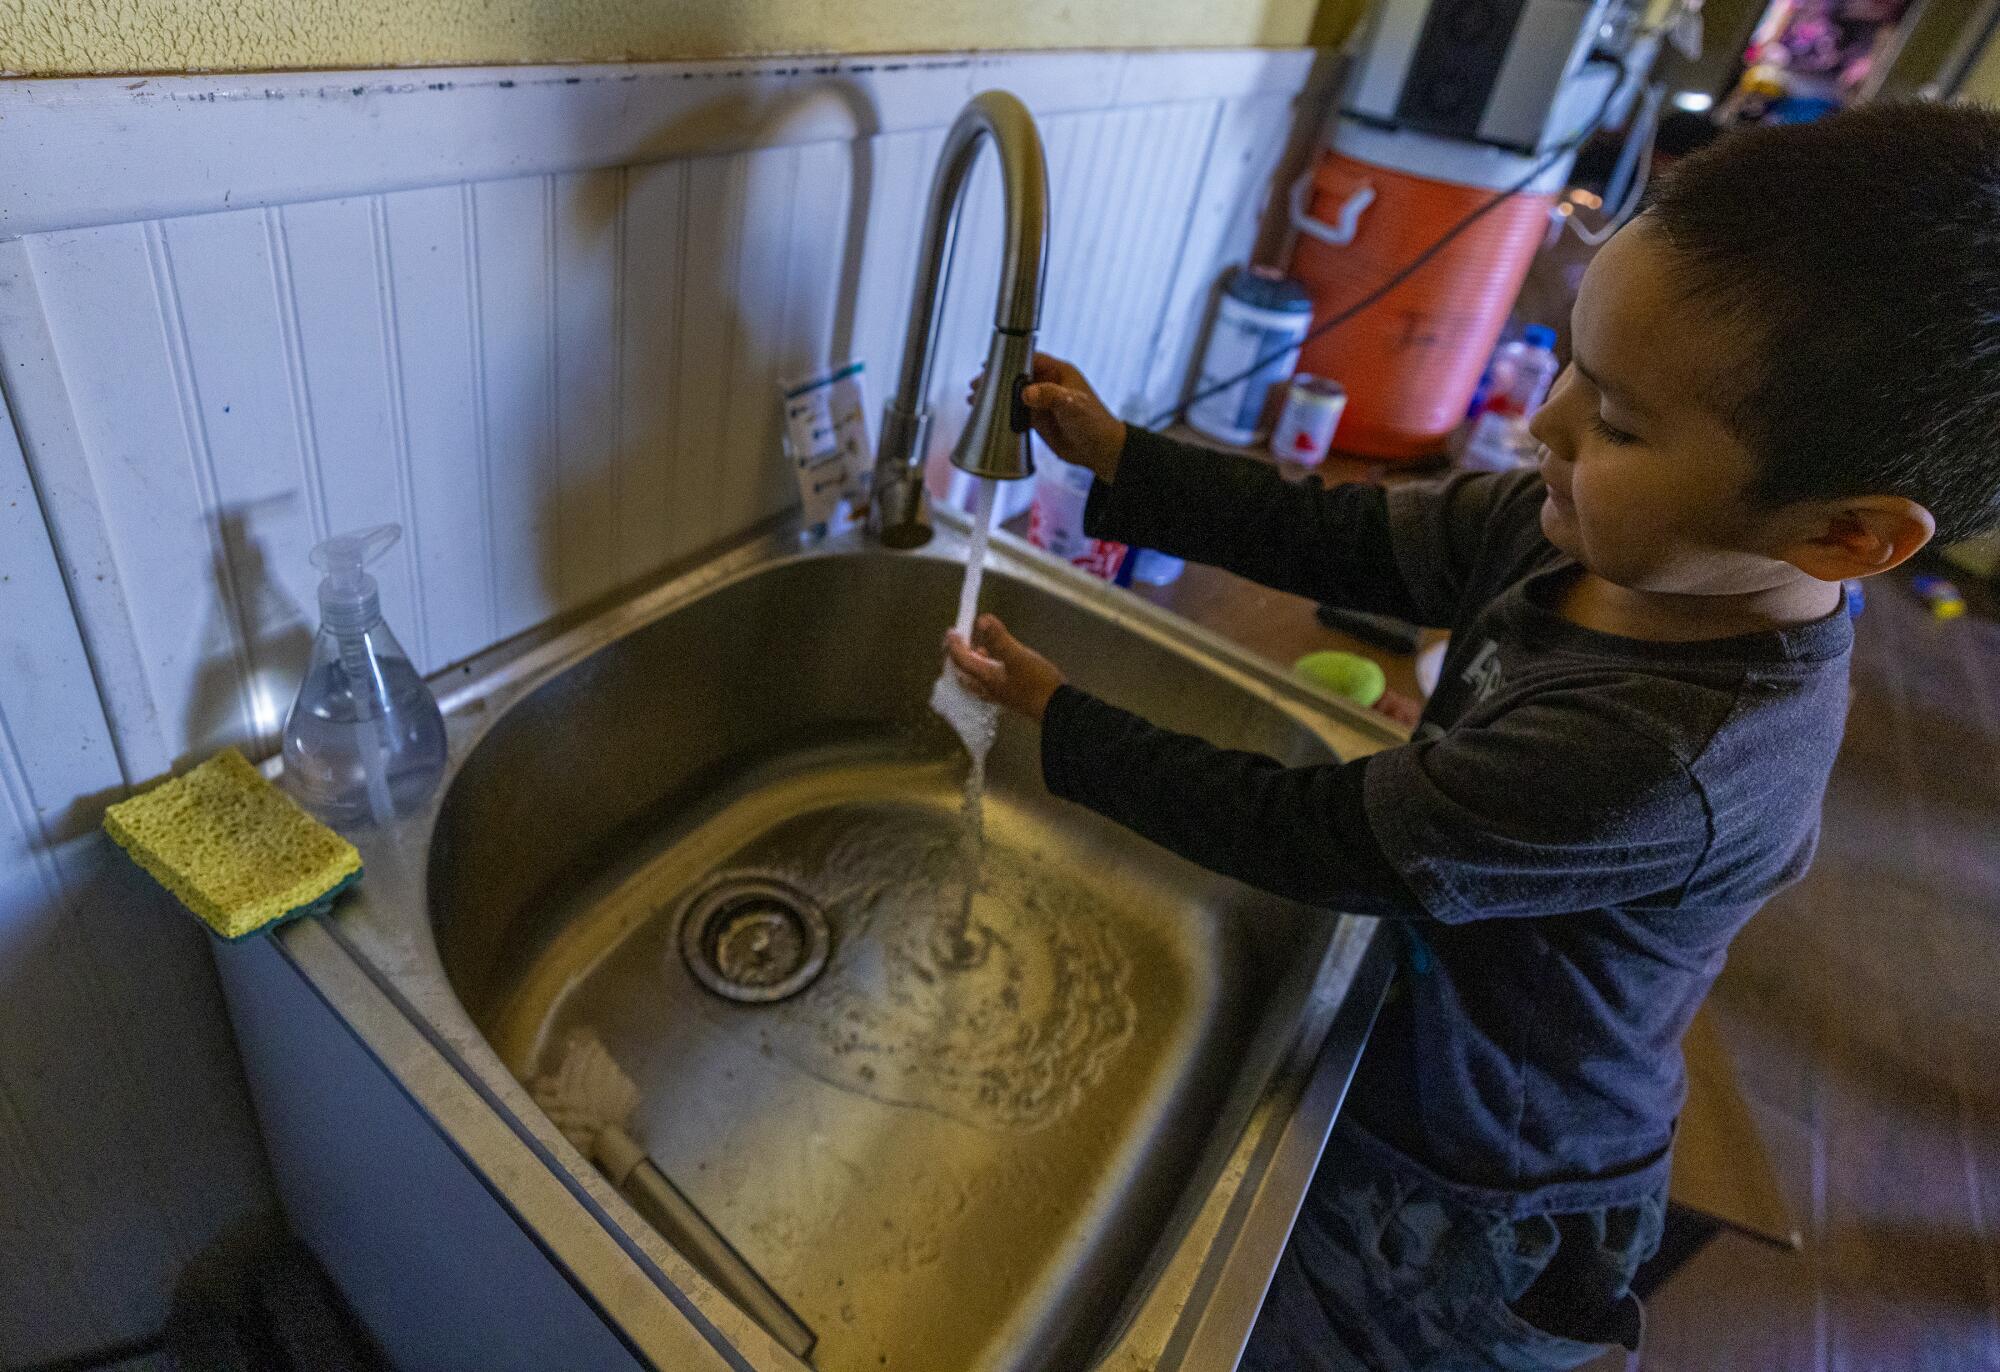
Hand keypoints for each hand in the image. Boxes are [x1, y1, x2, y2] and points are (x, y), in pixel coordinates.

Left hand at [944, 614, 1064, 721]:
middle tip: (958, 640)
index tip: (952, 631)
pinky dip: (985, 667)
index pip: (962, 660)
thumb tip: (982, 620)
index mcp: (986, 678)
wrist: (1057, 708)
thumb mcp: (1018, 657)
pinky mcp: (1009, 694)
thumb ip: (999, 639)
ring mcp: (999, 693)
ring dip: (972, 661)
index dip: (955, 645)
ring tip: (975, 647)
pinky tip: (995, 661)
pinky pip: (988, 680)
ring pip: (976, 677)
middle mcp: (988, 688)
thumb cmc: (1038, 683)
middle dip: (958, 655)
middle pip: (964, 672)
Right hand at [967, 353, 1126, 481]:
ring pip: (1013, 396)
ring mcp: (1042, 403)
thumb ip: (1050, 395)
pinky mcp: (1039, 420)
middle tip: (977, 385)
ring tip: (974, 400)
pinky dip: (1003, 414)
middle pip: (1016, 377)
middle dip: (996, 380)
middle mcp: (1049, 385)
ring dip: (995, 398)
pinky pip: (1017, 413)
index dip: (1009, 360)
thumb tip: (1026, 393)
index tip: (990, 364)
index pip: (1029, 359)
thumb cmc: (1095, 423)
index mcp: (1059, 373)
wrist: (1101, 451)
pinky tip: (988, 417)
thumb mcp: (1073, 404)